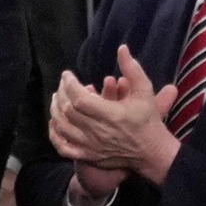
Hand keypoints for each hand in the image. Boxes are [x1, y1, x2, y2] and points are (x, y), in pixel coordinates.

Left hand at [47, 46, 180, 178]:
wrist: (151, 152)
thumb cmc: (147, 120)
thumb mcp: (145, 91)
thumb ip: (132, 69)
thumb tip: (121, 48)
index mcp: (111, 115)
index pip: (80, 99)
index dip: (69, 84)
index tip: (67, 74)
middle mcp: (98, 132)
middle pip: (68, 111)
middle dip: (62, 93)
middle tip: (63, 83)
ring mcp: (91, 146)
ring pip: (62, 127)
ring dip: (55, 111)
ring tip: (57, 98)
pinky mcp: (88, 156)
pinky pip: (63, 147)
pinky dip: (54, 134)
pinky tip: (54, 122)